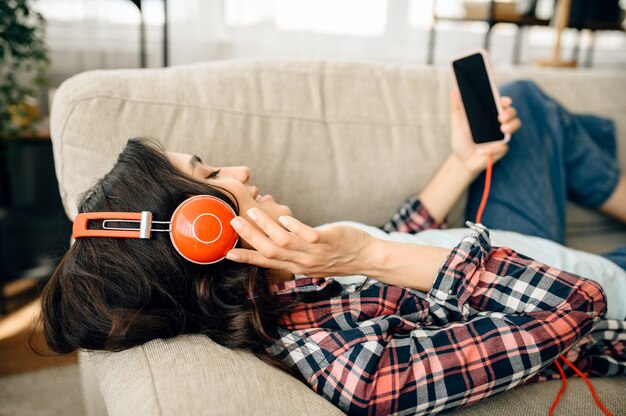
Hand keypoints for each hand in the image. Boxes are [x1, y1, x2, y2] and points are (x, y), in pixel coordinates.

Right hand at [226, 208, 373, 277]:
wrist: (366, 257)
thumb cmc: (337, 255)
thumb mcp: (311, 259)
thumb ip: (292, 251)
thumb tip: (276, 236)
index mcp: (295, 266)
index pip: (266, 263)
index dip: (246, 258)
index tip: (226, 252)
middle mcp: (302, 262)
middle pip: (270, 251)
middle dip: (250, 236)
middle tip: (234, 221)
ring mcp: (314, 252)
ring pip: (284, 241)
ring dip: (266, 226)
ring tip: (253, 211)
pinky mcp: (326, 241)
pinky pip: (307, 234)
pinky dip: (294, 226)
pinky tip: (283, 215)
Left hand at [450, 89, 521, 174]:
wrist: (461, 160)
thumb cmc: (461, 139)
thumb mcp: (457, 122)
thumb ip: (457, 106)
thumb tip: (454, 89)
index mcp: (488, 114)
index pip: (500, 103)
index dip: (505, 100)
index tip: (504, 101)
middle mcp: (498, 122)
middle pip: (512, 112)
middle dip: (510, 112)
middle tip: (501, 117)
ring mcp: (501, 135)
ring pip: (515, 125)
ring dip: (511, 126)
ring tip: (502, 129)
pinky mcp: (502, 148)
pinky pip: (503, 146)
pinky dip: (493, 149)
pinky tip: (481, 151)